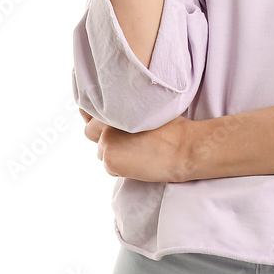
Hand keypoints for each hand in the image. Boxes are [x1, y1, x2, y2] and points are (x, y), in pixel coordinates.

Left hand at [79, 108, 196, 182]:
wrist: (182, 147)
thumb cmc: (173, 128)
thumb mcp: (148, 108)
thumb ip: (128, 110)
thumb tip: (116, 116)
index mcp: (117, 105)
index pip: (91, 111)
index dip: (93, 116)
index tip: (98, 120)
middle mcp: (107, 122)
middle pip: (91, 132)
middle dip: (103, 137)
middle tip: (124, 141)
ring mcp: (106, 141)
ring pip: (101, 151)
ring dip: (113, 152)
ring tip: (137, 151)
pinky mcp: (110, 160)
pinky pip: (108, 166)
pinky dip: (119, 168)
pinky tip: (138, 162)